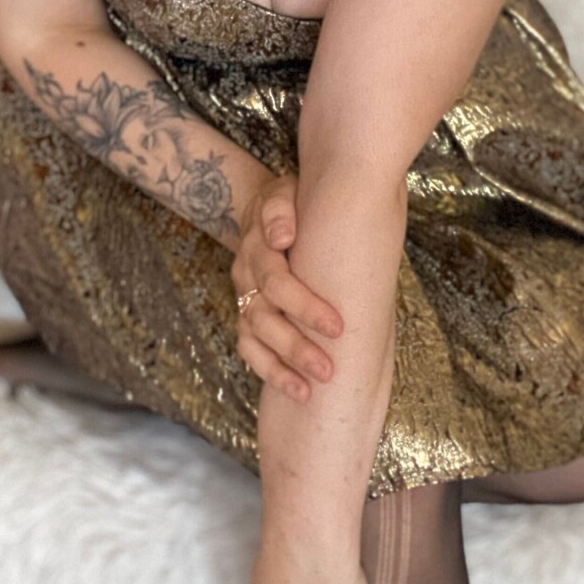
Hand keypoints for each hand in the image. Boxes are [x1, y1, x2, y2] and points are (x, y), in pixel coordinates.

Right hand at [233, 173, 343, 403]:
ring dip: (285, 364)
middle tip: (329, 368)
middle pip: (265, 316)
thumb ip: (281, 209)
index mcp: (258, 246)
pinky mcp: (247, 316)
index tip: (338, 326)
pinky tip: (299, 390)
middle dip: (297, 345)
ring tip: (315, 386)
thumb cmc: (294, 203)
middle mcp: (247, 274)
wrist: (276, 209)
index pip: (276, 281)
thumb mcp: (285, 192)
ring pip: (256, 337)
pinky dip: (272, 372)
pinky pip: (250, 350)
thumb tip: (283, 236)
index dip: (305, 306)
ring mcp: (245, 297)